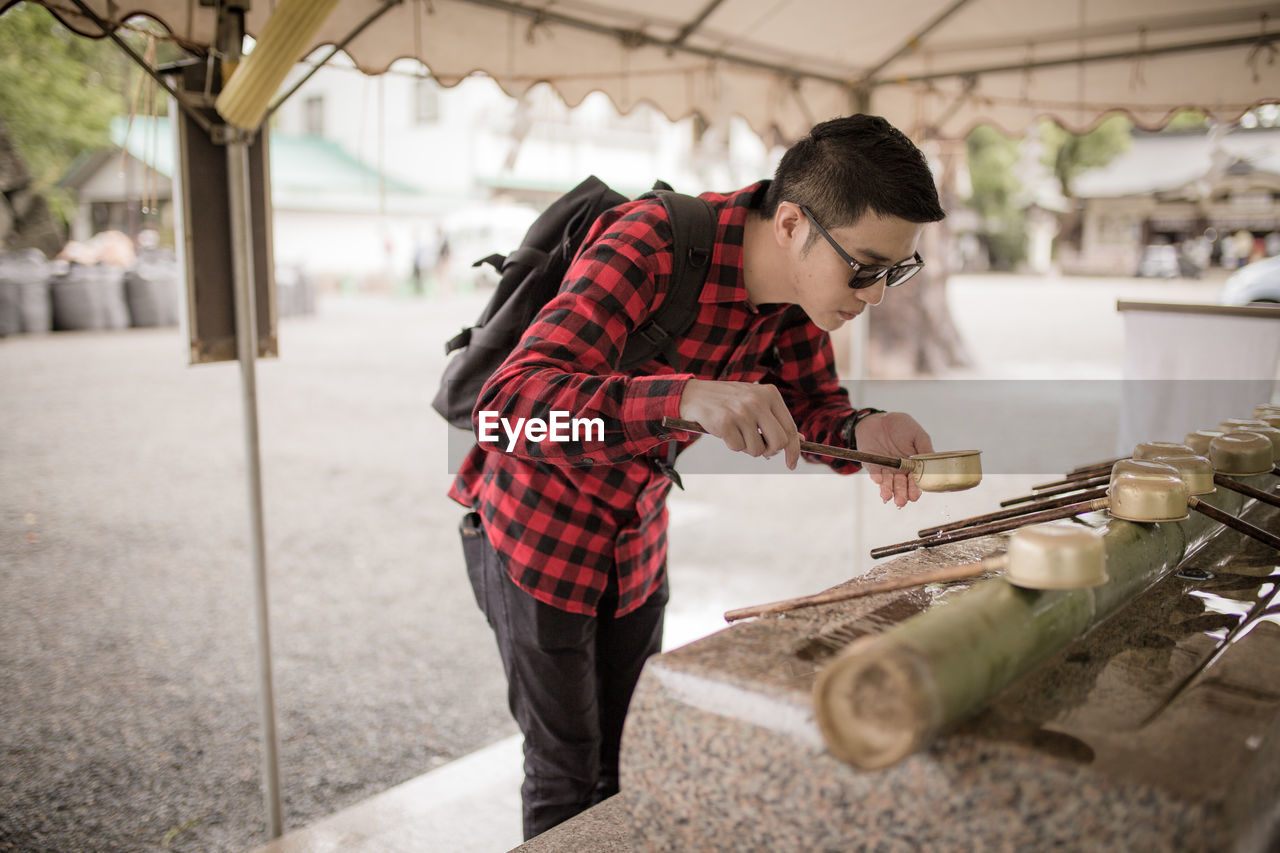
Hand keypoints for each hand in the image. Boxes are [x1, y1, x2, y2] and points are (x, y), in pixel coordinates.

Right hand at [678, 379, 801, 469]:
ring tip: (737, 433)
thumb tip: (799, 439)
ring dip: (747, 447)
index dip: (794, 450)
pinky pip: (737, 447)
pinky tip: (725, 431)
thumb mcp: (755, 402)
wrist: (695, 394)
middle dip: (770, 451)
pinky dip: (732, 444)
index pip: (790, 428)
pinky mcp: (725, 422)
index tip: (792, 464)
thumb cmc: (728, 401)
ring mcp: (741, 412)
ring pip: (757, 449)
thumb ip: (776, 419)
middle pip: (779, 442)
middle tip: (761, 449)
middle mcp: (757, 401)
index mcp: (769, 394)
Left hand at [855, 412, 933, 506]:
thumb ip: (925, 449)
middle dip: (901, 494)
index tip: (915, 496)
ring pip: (887, 483)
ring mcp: (885, 468)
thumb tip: (932, 464)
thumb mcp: (917, 434)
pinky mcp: (872, 464)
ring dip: (888, 490)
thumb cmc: (901, 425)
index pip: (915, 480)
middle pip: (901, 485)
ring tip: (888, 496)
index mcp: (913, 465)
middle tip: (901, 501)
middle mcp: (899, 470)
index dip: (915, 489)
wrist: (879, 419)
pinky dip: (876, 477)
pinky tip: (878, 481)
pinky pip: (874, 472)